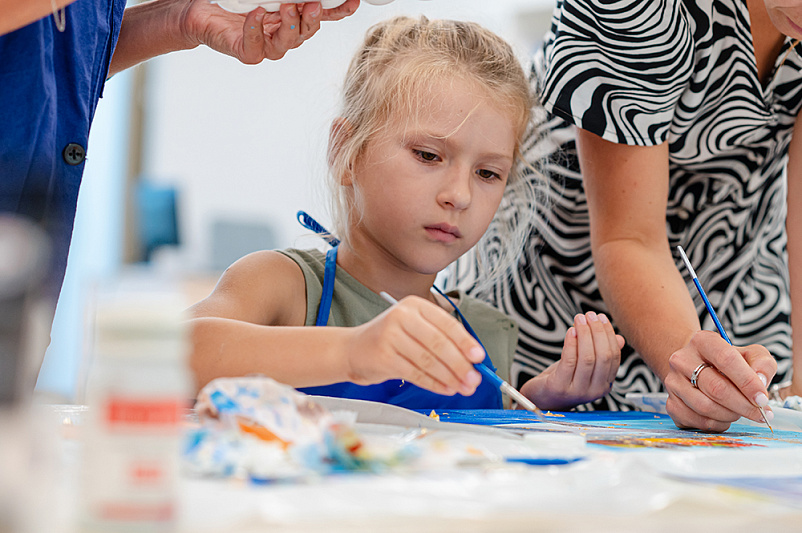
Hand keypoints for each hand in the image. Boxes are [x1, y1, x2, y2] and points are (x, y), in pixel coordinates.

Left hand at [181, 0, 359, 63]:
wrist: (197, 9)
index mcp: (292, 17)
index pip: (322, 15)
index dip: (338, 10)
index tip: (351, 1)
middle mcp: (282, 34)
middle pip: (307, 31)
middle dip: (313, 19)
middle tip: (313, 5)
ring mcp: (265, 45)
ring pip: (286, 42)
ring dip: (290, 26)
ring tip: (287, 7)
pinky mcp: (246, 52)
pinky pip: (255, 47)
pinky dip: (256, 30)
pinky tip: (255, 14)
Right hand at [344, 296, 485, 395]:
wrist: (353, 350)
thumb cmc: (389, 340)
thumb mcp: (414, 329)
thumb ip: (441, 340)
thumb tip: (471, 360)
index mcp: (415, 305)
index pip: (447, 323)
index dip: (465, 341)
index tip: (478, 356)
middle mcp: (402, 316)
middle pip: (439, 342)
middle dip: (460, 364)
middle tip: (474, 378)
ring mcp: (390, 335)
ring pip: (429, 360)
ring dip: (449, 376)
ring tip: (463, 387)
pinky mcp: (384, 356)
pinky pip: (416, 373)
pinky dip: (434, 384)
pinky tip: (445, 389)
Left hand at [520, 312, 623, 410]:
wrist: (540, 399)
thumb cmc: (563, 380)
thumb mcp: (584, 367)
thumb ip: (601, 355)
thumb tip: (620, 339)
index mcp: (604, 385)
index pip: (613, 357)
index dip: (608, 335)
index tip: (601, 318)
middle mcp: (594, 391)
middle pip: (603, 356)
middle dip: (598, 331)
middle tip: (589, 315)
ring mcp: (577, 391)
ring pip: (587, 358)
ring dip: (584, 334)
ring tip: (579, 318)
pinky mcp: (559, 387)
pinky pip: (569, 361)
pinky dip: (571, 343)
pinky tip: (571, 331)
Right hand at [664, 330, 776, 431]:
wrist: (697, 368)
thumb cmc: (727, 363)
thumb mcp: (749, 354)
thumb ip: (762, 364)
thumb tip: (760, 383)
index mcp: (703, 341)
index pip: (726, 360)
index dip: (747, 382)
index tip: (762, 399)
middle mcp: (682, 360)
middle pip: (716, 388)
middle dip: (743, 405)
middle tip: (760, 414)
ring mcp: (673, 382)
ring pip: (706, 407)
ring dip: (730, 415)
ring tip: (740, 411)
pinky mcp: (671, 403)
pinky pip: (697, 421)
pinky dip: (718, 424)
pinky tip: (724, 416)